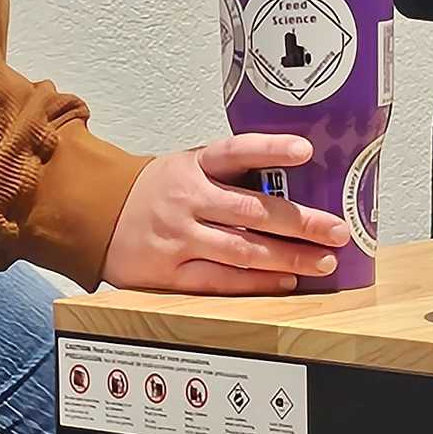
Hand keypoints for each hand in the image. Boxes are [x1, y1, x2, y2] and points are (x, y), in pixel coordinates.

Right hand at [103, 137, 350, 293]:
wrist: (95, 215)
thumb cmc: (156, 191)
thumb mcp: (187, 166)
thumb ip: (232, 174)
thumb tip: (295, 180)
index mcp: (194, 165)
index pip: (236, 152)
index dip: (270, 149)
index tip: (305, 150)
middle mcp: (188, 199)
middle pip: (251, 211)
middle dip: (300, 222)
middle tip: (337, 230)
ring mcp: (179, 238)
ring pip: (242, 250)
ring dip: (287, 258)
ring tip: (323, 261)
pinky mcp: (170, 273)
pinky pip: (221, 280)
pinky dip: (257, 283)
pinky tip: (286, 281)